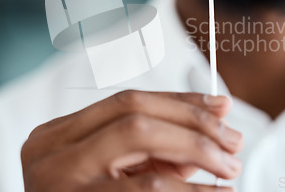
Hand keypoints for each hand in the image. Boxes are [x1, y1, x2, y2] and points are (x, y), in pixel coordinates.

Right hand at [21, 90, 243, 190]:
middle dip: (191, 122)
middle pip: (134, 113)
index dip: (179, 100)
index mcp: (55, 135)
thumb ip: (155, 149)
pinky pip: (148, 190)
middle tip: (233, 140)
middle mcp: (51, 152)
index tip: (220, 106)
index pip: (126, 101)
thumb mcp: (114, 174)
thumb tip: (215, 120)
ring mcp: (60, 180)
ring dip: (196, 148)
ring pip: (140, 138)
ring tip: (229, 165)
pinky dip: (190, 190)